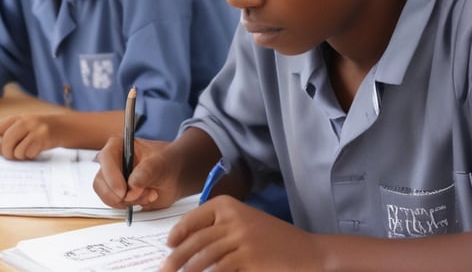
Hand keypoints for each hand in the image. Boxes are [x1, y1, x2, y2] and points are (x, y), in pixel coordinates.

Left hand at [0, 114, 63, 159]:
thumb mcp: (21, 128)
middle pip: (4, 143)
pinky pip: (28, 154)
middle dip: (7, 153)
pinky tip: (35, 150)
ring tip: (27, 150)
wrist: (62, 127)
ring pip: (16, 151)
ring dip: (20, 155)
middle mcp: (24, 121)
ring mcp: (34, 129)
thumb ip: (6, 135)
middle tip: (12, 154)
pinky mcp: (43, 138)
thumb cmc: (37, 131)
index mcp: (14, 118)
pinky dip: (30, 155)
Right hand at [93, 136, 178, 210]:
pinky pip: (115, 204)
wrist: (174, 176)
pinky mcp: (115, 193)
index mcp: (119, 145)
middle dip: (122, 194)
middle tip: (142, 194)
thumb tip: (132, 186)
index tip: (123, 192)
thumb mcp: (161, 164)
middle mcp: (111, 162)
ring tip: (149, 193)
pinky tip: (145, 197)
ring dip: (129, 201)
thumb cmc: (167, 162)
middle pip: (101, 182)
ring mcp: (112, 178)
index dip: (112, 177)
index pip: (106, 159)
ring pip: (107, 196)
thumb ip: (147, 172)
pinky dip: (130, 205)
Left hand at [162, 196, 322, 271]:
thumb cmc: (274, 240)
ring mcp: (242, 240)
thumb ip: (219, 229)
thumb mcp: (246, 224)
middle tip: (164, 270)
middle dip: (177, 258)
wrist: (308, 252)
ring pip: (205, 258)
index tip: (169, 245)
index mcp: (230, 206)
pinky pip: (221, 271)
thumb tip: (186, 244)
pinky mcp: (250, 260)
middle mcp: (235, 219)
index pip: (196, 218)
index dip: (179, 232)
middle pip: (197, 241)